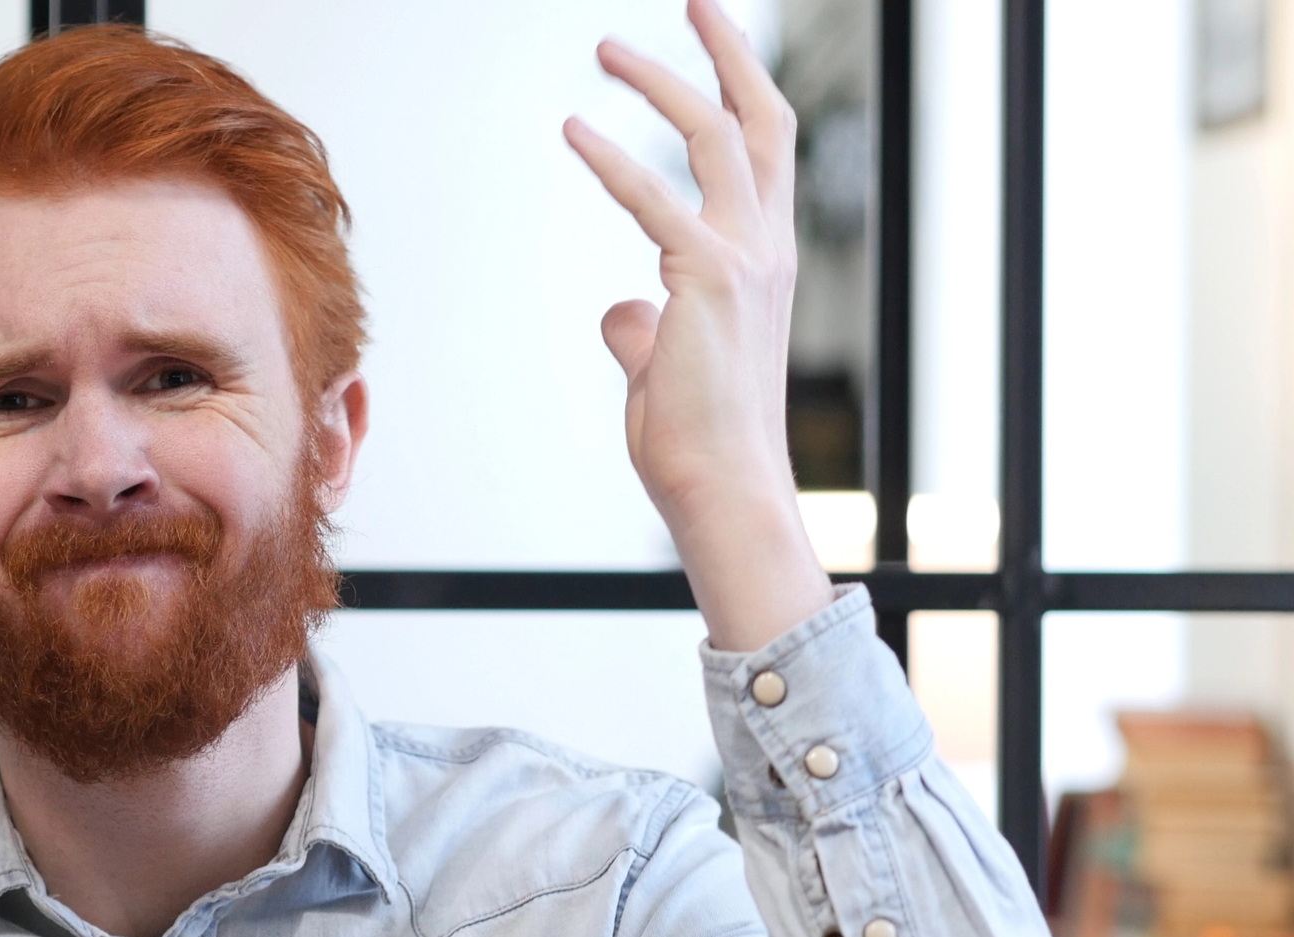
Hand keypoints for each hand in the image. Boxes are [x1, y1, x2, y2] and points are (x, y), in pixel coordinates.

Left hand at [564, 0, 831, 650]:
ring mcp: (746, 260)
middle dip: (726, 52)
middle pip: (756, 122)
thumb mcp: (664, 367)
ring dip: (659, 84)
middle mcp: (767, 249)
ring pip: (714, 139)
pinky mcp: (707, 282)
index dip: (739, 89)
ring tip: (604, 48)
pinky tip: (572, 127)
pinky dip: (613, 160)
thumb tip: (622, 312)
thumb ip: (646, 328)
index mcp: (764, 261)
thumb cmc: (696, 438)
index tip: (710, 38)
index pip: (762, 153)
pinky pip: (655, 200)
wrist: (720, 488)